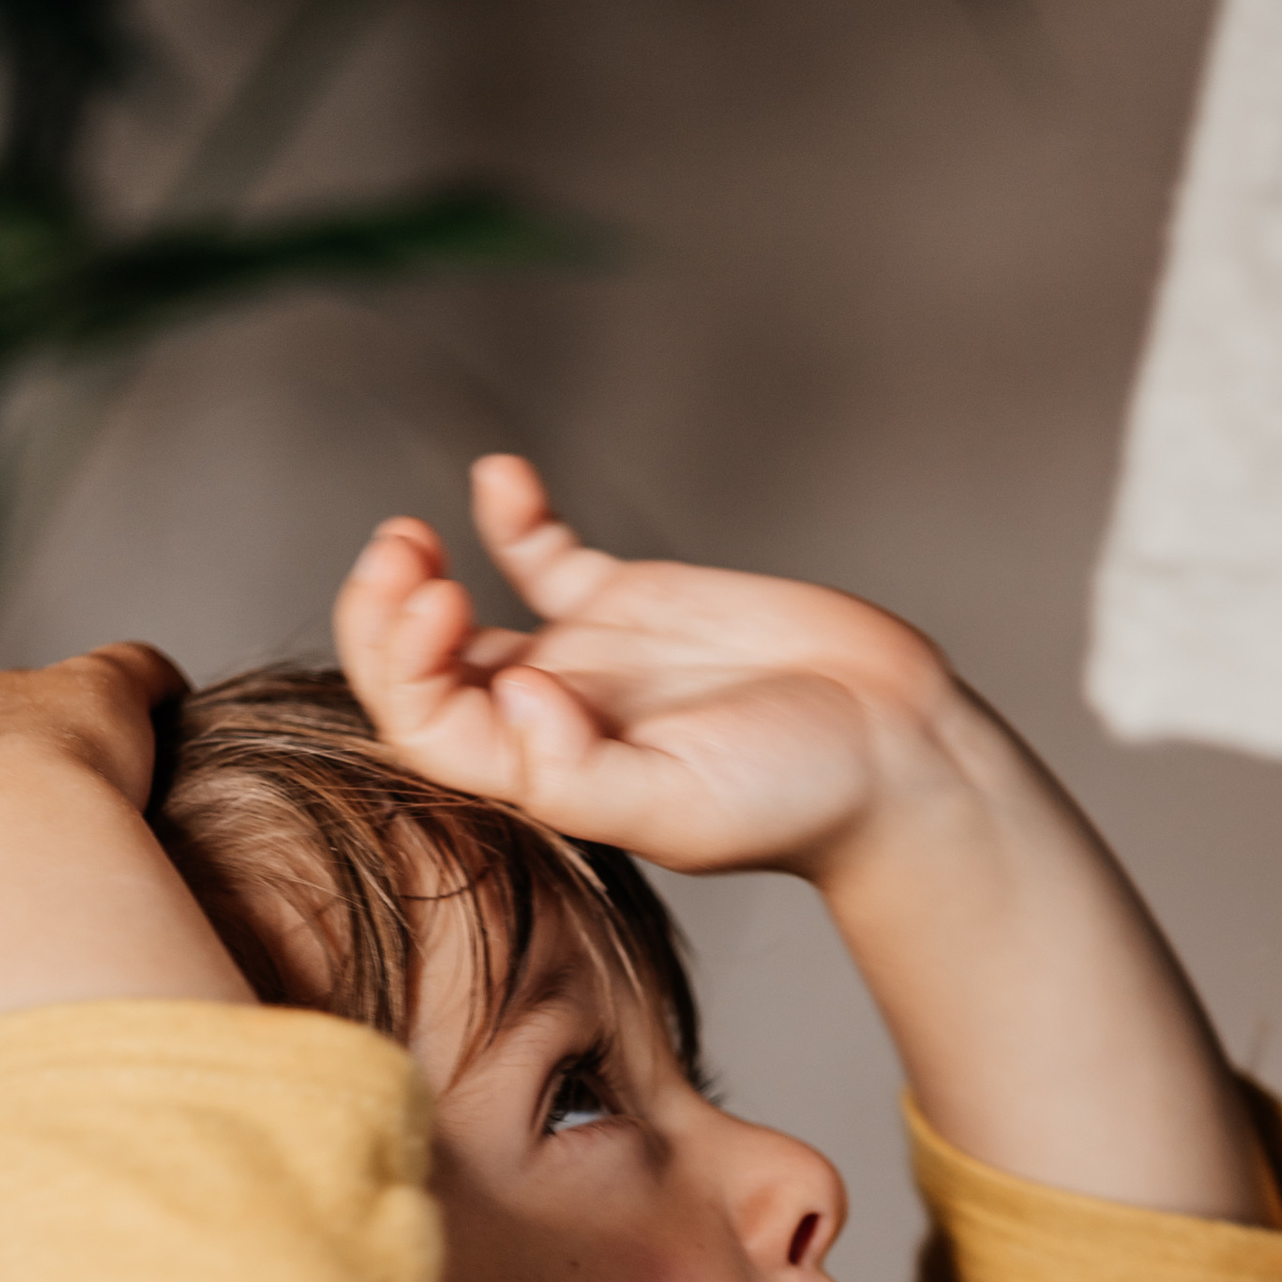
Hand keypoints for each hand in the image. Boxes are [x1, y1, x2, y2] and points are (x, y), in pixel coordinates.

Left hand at [333, 456, 966, 882]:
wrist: (895, 753)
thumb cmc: (797, 800)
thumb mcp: (682, 807)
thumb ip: (581, 772)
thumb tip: (507, 693)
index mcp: (546, 778)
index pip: (430, 729)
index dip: (405, 665)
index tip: (441, 603)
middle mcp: (550, 719)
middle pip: (425, 675)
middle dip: (385, 617)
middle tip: (399, 555)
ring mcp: (587, 658)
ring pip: (465, 619)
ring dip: (420, 576)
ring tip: (409, 536)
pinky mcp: (635, 603)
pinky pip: (548, 557)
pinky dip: (513, 516)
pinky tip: (500, 474)